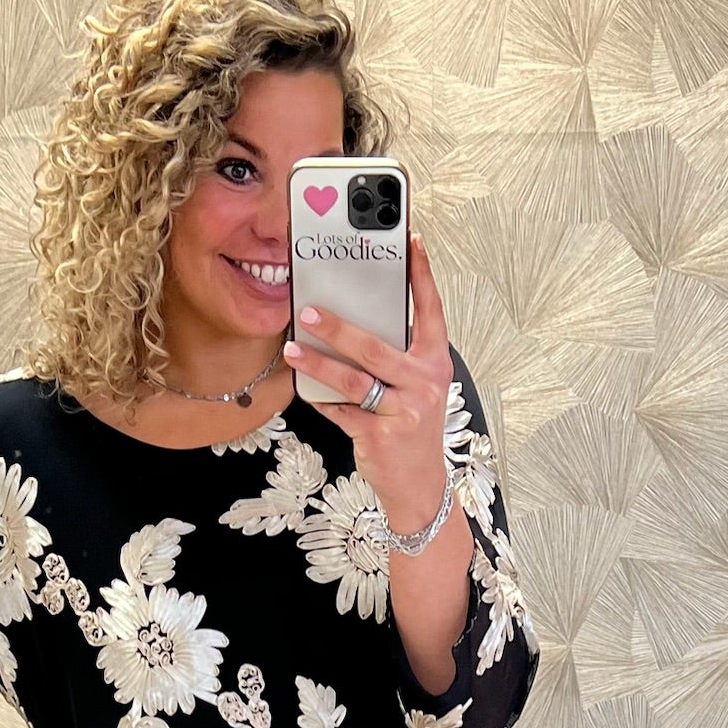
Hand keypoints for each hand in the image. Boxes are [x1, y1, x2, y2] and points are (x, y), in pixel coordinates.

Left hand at [283, 232, 452, 527]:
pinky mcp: (380, 436)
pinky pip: (342, 412)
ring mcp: (404, 411)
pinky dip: (321, 400)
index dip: (422, 276)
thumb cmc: (411, 428)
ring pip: (354, 380)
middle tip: (310, 310)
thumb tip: (353, 324)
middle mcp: (424, 383)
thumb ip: (395, 357)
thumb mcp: (416, 388)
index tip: (410, 243)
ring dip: (319, 363)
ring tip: (293, 349)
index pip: (430, 311)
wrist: (419, 484)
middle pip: (376, 347)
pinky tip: (303, 388)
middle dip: (339, 327)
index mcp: (434, 363)